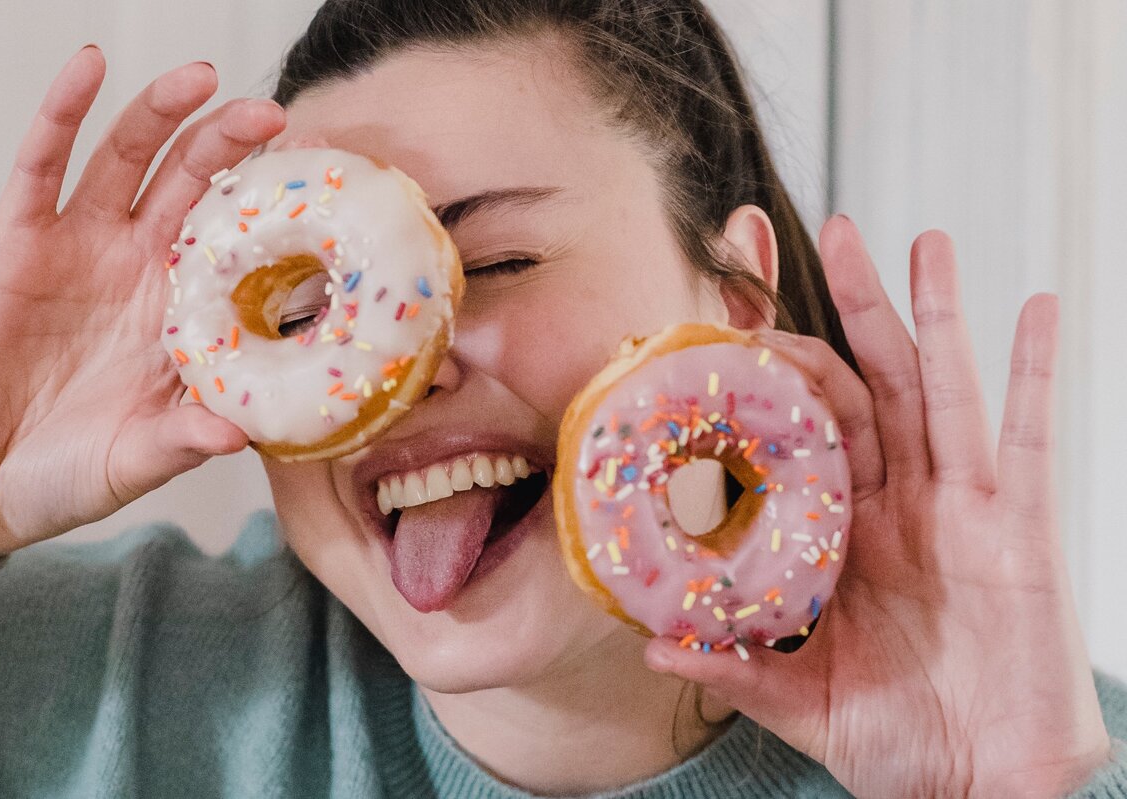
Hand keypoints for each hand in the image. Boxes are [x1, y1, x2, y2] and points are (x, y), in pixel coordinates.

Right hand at [0, 46, 285, 557]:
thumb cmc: (72, 474)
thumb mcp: (140, 459)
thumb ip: (186, 439)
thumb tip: (242, 433)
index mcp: (184, 314)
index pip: (237, 246)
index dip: (271, 212)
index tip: (317, 187)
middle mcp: (140, 270)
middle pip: (193, 186)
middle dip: (231, 146)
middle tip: (274, 116)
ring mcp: (82, 249)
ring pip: (129, 160)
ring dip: (165, 114)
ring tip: (205, 78)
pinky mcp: (18, 241)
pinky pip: (41, 165)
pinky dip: (63, 111)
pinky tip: (91, 67)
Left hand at [645, 216, 1110, 797]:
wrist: (982, 788)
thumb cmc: (899, 738)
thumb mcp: (803, 699)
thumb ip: (737, 667)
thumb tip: (655, 646)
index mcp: (844, 531)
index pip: (808, 428)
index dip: (779, 372)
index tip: (738, 317)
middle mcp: (902, 505)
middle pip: (875, 384)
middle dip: (855, 309)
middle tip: (832, 230)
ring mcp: (962, 510)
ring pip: (944, 392)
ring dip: (934, 314)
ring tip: (923, 240)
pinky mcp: (1019, 532)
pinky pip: (1030, 441)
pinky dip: (1034, 376)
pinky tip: (1034, 310)